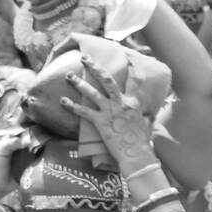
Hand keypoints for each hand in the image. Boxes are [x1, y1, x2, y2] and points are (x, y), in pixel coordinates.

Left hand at [59, 56, 155, 172]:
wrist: (136, 155)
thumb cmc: (142, 142)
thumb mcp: (147, 126)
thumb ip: (146, 117)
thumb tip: (149, 116)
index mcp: (133, 103)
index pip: (134, 81)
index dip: (131, 68)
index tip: (126, 56)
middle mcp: (121, 104)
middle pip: (107, 80)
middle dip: (95, 67)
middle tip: (85, 58)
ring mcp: (110, 112)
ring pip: (92, 92)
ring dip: (79, 83)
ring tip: (69, 76)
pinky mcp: (100, 122)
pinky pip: (83, 111)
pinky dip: (72, 106)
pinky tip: (62, 101)